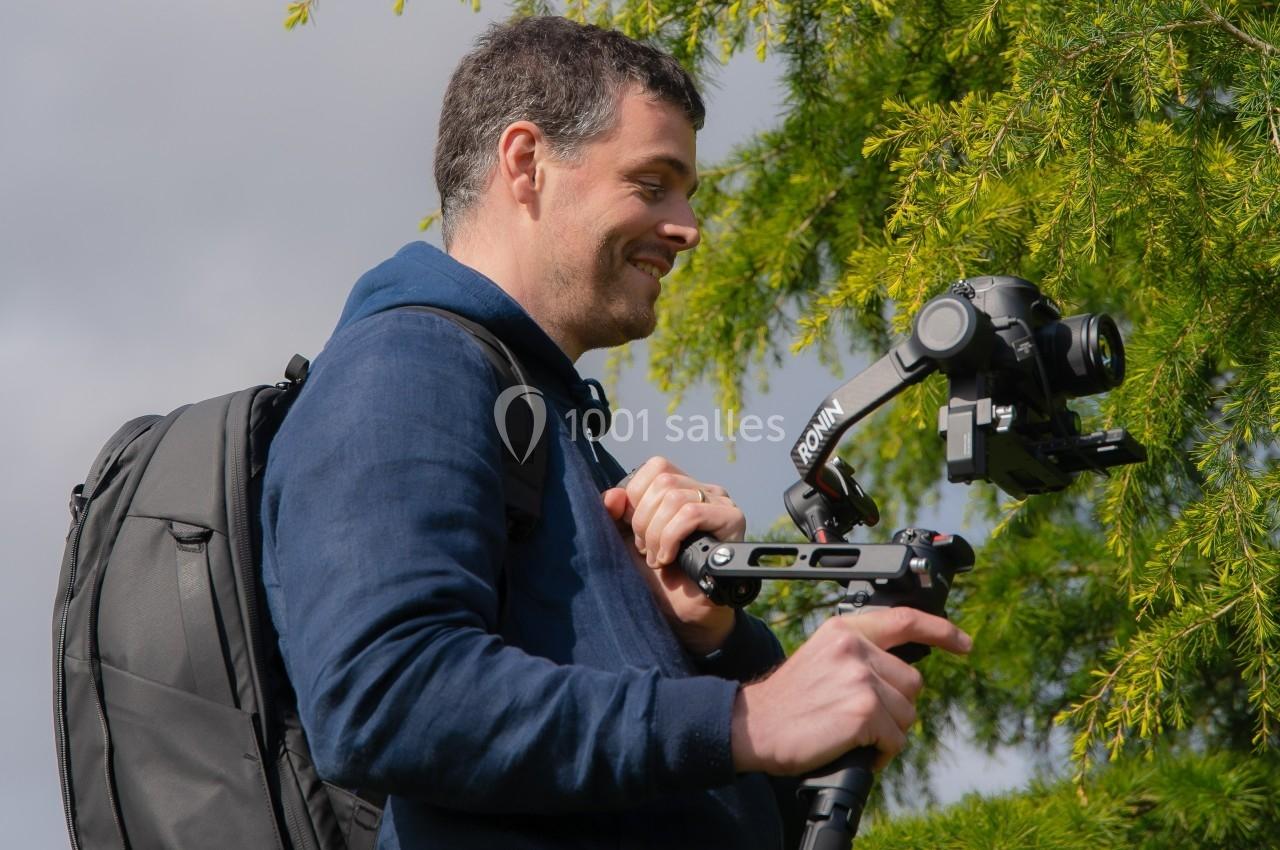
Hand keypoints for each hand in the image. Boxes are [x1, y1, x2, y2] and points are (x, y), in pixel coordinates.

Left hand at [602, 457, 744, 654]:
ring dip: (657, 534)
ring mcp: (722, 504)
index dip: (636, 497)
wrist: (686, 614)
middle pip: (663, 481)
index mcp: (683, 488)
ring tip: (657, 559)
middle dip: (644, 520)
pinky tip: (668, 559)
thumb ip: (614, 515)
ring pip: (675, 497)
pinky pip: (691, 514)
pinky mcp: (732, 521)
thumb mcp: (628, 542)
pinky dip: (670, 538)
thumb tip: (614, 495)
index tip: (636, 531)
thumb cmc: (660, 577)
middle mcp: (706, 491)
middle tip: (646, 550)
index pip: (656, 467)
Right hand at [730, 607, 971, 774]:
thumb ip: (859, 655)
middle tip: (860, 718)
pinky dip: (881, 752)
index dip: (940, 631)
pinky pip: (895, 738)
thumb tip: (900, 675)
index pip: (904, 620)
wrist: (753, 725)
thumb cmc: (788, 702)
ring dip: (888, 732)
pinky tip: (856, 749)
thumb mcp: (822, 658)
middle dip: (896, 706)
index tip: (963, 642)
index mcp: (844, 631)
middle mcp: (854, 648)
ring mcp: (860, 678)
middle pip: (912, 682)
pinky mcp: (862, 711)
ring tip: (853, 734)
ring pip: (907, 712)